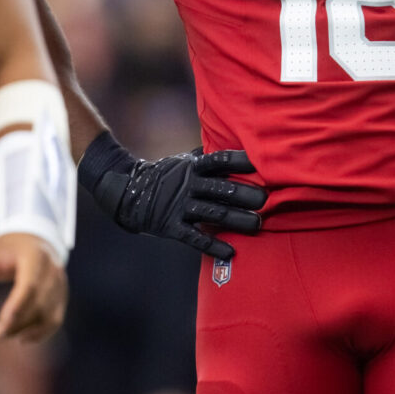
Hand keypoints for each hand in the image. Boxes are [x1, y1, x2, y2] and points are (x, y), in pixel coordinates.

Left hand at [0, 232, 67, 341]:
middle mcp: (53, 271)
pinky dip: (40, 333)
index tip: (2, 321)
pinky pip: (54, 320)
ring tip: (5, 334)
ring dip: (27, 330)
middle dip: (18, 323)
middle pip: (39, 303)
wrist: (36, 239)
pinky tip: (22, 338)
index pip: (30, 284)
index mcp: (35, 257)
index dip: (18, 305)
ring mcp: (60, 285)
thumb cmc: (11, 247)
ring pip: (49, 315)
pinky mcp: (61, 296)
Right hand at [78, 132, 267, 259]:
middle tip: (266, 200)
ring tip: (257, 224)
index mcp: (193, 167)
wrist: (128, 192)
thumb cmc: (165, 175)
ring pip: (213, 213)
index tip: (262, 163)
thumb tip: (231, 141)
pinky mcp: (171, 226)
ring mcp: (180, 206)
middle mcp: (189, 185)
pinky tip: (230, 252)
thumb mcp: (184, 162)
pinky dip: (213, 246)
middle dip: (245, 194)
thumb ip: (207, 156)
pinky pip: (194, 238)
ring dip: (237, 220)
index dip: (241, 160)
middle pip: (221, 188)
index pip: (220, 160)